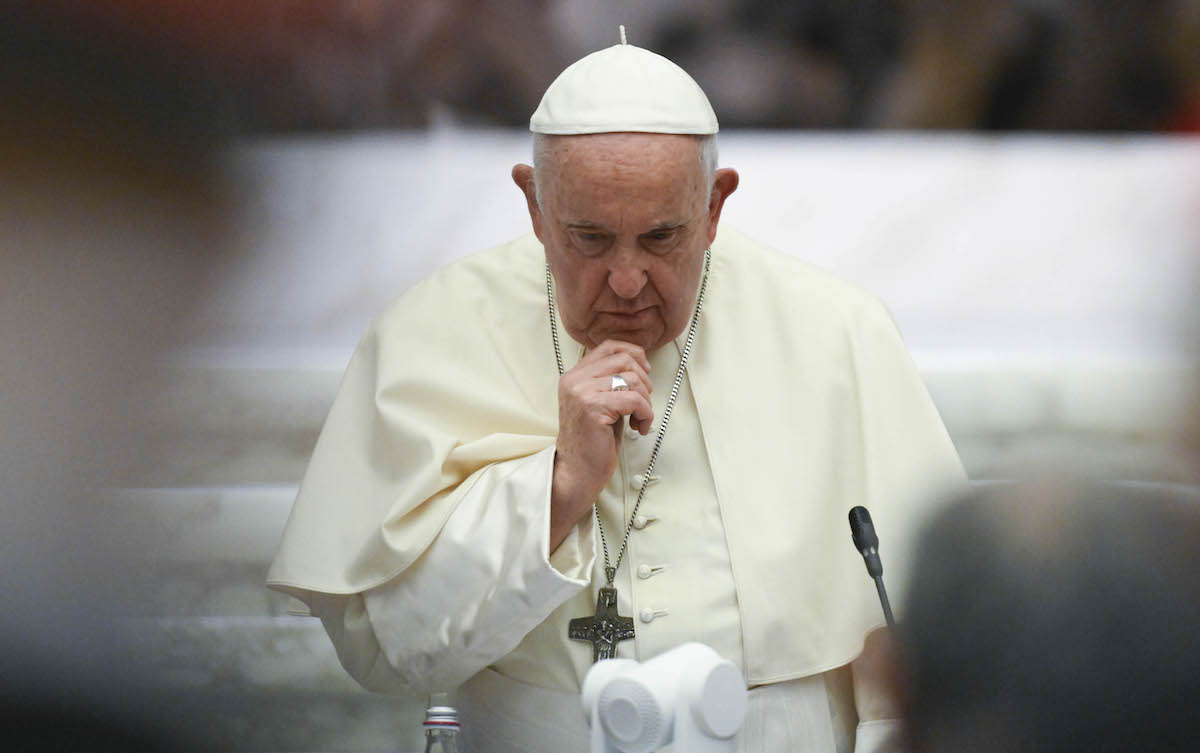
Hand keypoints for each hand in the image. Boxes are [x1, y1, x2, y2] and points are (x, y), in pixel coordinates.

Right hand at [549, 340, 653, 549]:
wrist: (576, 472)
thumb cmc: (593, 441)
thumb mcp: (601, 403)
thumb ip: (611, 381)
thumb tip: (641, 362)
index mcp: (574, 375)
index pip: (609, 346)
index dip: (634, 354)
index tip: (645, 374)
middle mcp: (574, 379)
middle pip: (624, 359)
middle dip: (644, 381)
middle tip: (643, 404)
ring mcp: (582, 392)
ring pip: (632, 379)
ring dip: (646, 401)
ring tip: (640, 419)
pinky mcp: (593, 407)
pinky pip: (634, 400)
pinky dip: (646, 414)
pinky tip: (639, 429)